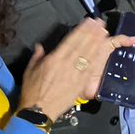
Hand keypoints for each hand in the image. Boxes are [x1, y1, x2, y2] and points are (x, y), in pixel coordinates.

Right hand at [17, 18, 134, 120]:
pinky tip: (103, 50)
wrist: (38, 111)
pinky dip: (98, 57)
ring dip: (97, 42)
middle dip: (92, 33)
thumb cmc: (32, 92)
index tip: (88, 22)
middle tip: (100, 23)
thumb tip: (40, 46)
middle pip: (83, 45)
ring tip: (104, 31)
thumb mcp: (30, 71)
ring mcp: (75, 73)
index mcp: (54, 59)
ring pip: (89, 54)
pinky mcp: (81, 83)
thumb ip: (37, 57)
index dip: (81, 30)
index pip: (71, 41)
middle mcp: (67, 64)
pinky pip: (91, 68)